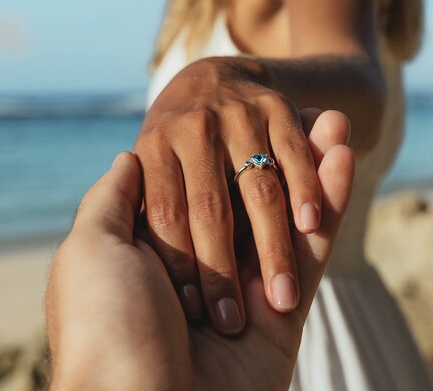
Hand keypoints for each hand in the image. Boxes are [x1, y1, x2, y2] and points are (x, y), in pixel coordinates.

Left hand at [46, 110, 354, 390]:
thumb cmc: (106, 324)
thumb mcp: (90, 250)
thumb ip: (115, 199)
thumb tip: (128, 155)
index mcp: (158, 252)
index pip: (204, 182)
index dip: (229, 146)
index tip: (251, 109)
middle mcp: (204, 266)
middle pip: (252, 196)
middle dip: (280, 155)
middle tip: (309, 112)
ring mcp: (247, 290)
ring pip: (288, 216)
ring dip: (314, 168)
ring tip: (335, 120)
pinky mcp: (286, 314)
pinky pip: (313, 250)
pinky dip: (330, 202)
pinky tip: (342, 155)